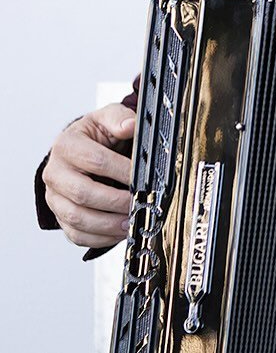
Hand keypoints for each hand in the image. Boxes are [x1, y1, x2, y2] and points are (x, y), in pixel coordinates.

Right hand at [42, 102, 135, 247]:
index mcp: (66, 145)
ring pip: (76, 218)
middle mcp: (55, 172)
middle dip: (115, 201)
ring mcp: (54, 197)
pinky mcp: (59, 215)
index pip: (95, 161)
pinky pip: (75, 234)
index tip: (141, 178)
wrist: (80, 148)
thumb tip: (130, 125)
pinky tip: (117, 233)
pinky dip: (98, 238)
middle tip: (137, 203)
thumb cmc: (95, 135)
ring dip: (107, 224)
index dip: (120, 171)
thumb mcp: (107, 118)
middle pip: (83, 193)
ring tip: (130, 223)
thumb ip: (119, 118)